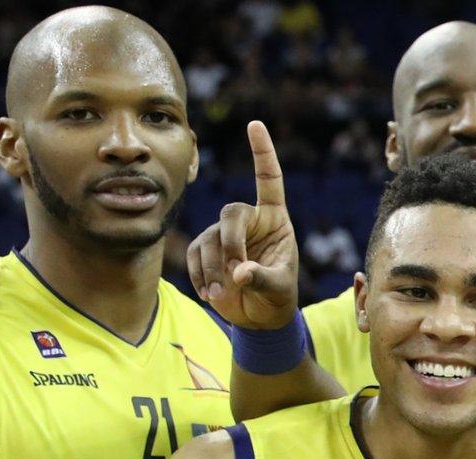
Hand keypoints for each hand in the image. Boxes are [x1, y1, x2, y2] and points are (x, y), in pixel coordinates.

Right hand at [187, 121, 298, 330]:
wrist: (260, 317)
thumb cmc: (278, 298)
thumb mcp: (280, 289)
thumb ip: (262, 278)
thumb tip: (239, 272)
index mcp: (275, 220)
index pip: (269, 180)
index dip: (262, 153)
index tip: (255, 124)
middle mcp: (249, 221)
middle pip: (231, 214)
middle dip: (231, 243)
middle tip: (237, 273)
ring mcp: (224, 234)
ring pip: (211, 240)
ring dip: (215, 268)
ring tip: (225, 293)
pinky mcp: (205, 249)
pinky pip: (195, 254)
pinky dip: (200, 274)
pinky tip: (212, 294)